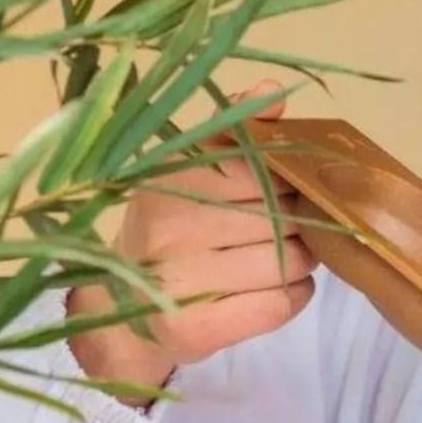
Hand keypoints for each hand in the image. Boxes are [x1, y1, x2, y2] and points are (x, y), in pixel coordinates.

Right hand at [68, 80, 318, 402]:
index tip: (273, 190)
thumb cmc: (171, 227)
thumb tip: (274, 91)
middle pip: (283, 217)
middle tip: (277, 230)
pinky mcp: (194, 331)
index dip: (283, 181)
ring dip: (298, 261)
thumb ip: (234, 130)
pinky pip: (280, 304)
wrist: (123, 303)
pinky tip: (271, 289)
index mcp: (170, 177)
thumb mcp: (191, 169)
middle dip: (296, 222)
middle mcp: (166, 227)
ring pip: (289, 261)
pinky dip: (293, 295)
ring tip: (273, 260)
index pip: (263, 168)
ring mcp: (177, 282)